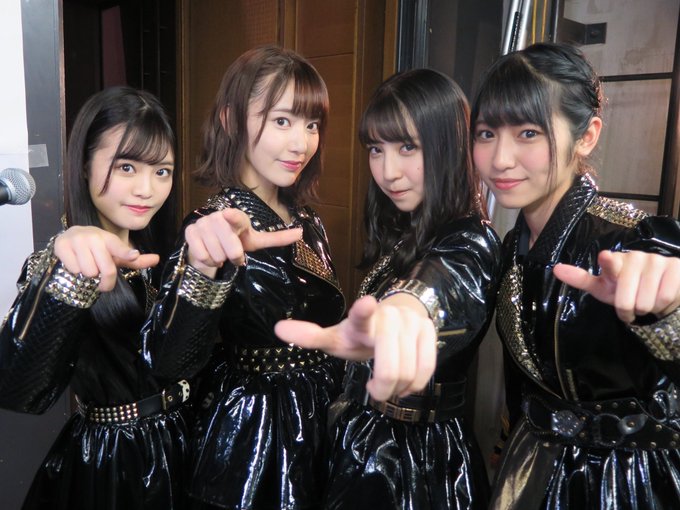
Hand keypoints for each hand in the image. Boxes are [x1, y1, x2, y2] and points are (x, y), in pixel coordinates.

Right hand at [54, 226, 158, 291]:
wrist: (70, 239)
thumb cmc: (98, 250)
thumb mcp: (115, 254)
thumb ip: (135, 260)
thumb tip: (157, 259)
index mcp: (109, 239)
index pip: (118, 247)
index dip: (126, 253)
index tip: (132, 255)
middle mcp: (94, 236)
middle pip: (106, 269)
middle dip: (106, 281)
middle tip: (102, 282)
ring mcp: (77, 239)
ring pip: (89, 272)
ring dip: (88, 276)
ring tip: (86, 267)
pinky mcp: (62, 245)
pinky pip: (73, 269)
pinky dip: (74, 272)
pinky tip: (75, 264)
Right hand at [185, 208, 301, 277]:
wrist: (210, 247)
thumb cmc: (235, 242)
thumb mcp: (256, 241)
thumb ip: (277, 238)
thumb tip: (301, 233)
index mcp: (237, 217)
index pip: (235, 218)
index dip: (233, 218)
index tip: (229, 216)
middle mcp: (219, 216)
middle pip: (231, 248)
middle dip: (234, 258)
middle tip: (233, 255)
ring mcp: (203, 223)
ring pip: (217, 254)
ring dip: (221, 260)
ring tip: (220, 253)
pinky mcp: (191, 232)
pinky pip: (202, 255)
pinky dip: (208, 261)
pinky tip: (210, 254)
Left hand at [274, 294, 436, 400]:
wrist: (396, 319)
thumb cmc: (360, 334)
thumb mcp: (336, 337)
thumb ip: (310, 336)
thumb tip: (277, 329)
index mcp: (361, 320)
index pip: (361, 315)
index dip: (363, 310)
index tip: (366, 303)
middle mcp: (388, 318)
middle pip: (390, 366)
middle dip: (382, 387)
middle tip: (374, 390)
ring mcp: (411, 323)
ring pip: (409, 373)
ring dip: (397, 390)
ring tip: (387, 386)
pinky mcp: (428, 331)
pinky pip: (426, 370)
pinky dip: (414, 385)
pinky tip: (404, 385)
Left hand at [553, 250, 679, 322]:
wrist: (659, 290)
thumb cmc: (625, 288)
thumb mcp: (602, 287)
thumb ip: (580, 279)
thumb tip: (555, 268)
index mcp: (615, 261)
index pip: (610, 263)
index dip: (608, 261)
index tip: (605, 257)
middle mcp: (636, 257)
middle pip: (628, 300)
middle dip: (628, 310)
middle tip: (631, 306)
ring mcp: (657, 261)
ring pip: (647, 302)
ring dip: (647, 309)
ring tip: (647, 300)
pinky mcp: (676, 267)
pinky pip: (666, 297)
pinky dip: (663, 306)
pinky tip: (661, 299)